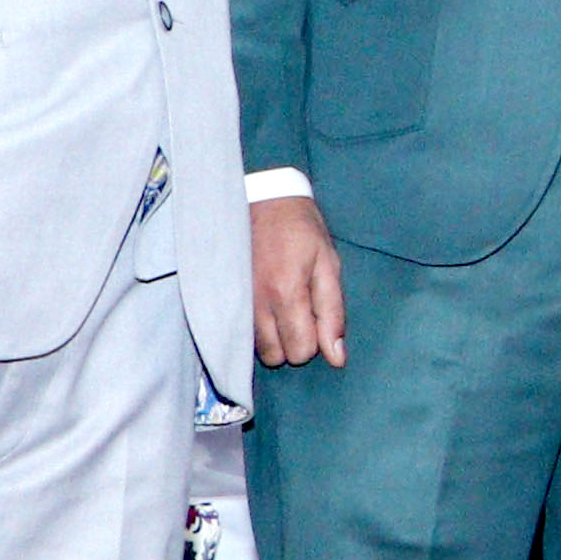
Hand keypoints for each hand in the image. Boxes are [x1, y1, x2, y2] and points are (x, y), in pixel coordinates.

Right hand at [252, 193, 348, 367]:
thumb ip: (333, 313)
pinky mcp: (224, 299)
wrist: (262, 201)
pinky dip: (256, 330)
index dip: (315, 342)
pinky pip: (241, 334)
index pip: (300, 351)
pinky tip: (266, 308)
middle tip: (301, 312)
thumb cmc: (302, 232)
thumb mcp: (329, 265)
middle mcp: (255, 303)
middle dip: (293, 343)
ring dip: (274, 338)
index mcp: (285, 293)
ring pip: (256, 349)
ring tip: (283, 308)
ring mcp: (236, 302)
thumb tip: (337, 357)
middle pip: (276, 357)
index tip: (317, 318)